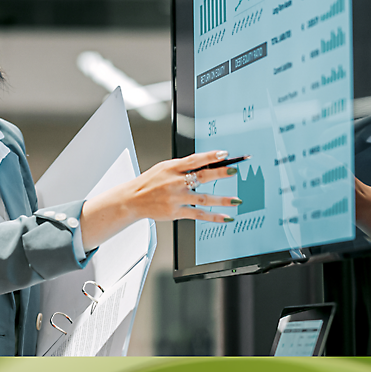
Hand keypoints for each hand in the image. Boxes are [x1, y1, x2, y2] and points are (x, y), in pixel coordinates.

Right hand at [79, 150, 239, 250]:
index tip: (225, 154)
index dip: (210, 156)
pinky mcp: (176, 212)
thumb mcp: (164, 168)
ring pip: (203, 198)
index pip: (195, 159)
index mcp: (172, 168)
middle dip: (220, 173)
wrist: (133, 199)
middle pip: (201, 176)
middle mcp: (175, 182)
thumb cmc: (150, 182)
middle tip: (234, 171)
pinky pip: (198, 214)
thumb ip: (183, 166)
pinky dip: (213, 217)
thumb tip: (206, 164)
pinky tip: (225, 217)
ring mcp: (176, 198)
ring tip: (237, 201)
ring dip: (222, 200)